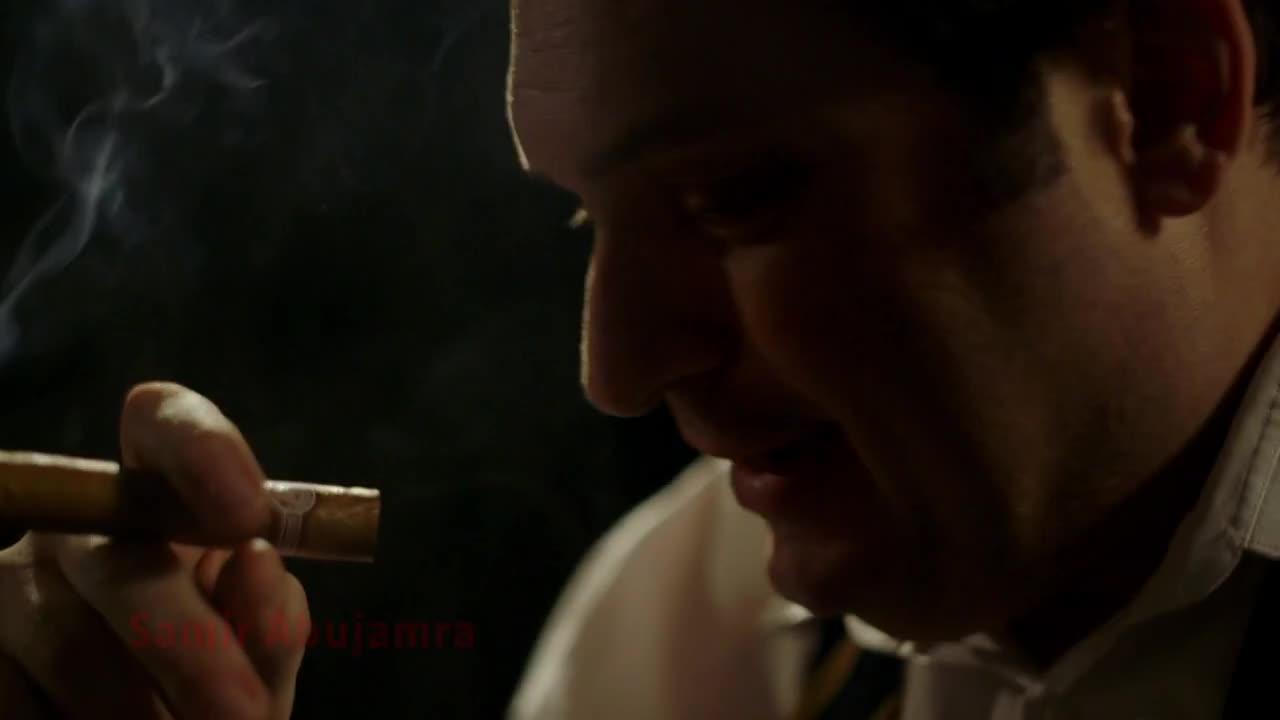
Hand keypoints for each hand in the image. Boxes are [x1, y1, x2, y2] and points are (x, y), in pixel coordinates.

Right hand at [0, 382, 308, 718]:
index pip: (163, 423)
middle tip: (246, 715)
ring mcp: (7, 584)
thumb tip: (257, 557)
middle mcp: (73, 524)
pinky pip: (16, 696)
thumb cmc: (217, 686)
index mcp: (157, 499)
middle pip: (120, 560)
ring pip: (67, 641)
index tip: (249, 517)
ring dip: (138, 712)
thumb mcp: (256, 653)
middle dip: (193, 648)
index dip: (203, 451)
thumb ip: (271, 614)